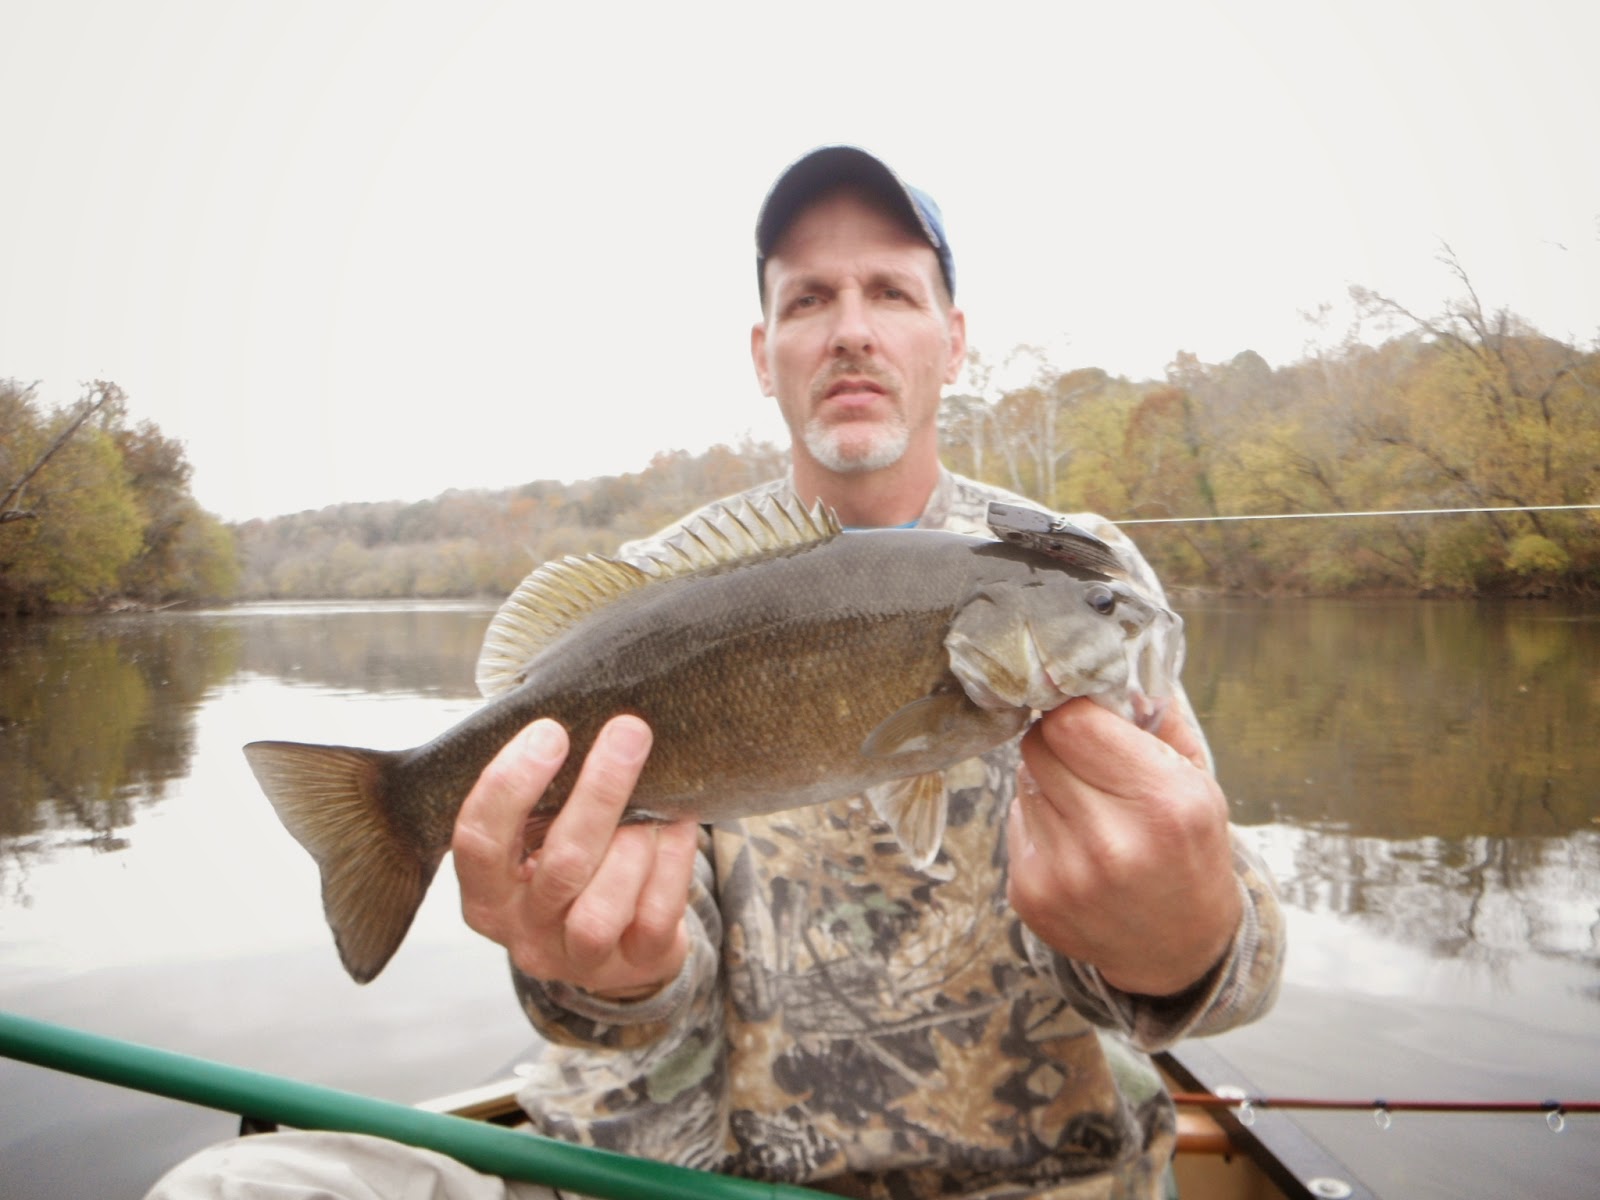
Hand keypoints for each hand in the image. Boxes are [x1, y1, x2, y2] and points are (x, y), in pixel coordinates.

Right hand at [452, 715, 699, 999]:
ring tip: (658, 799)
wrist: (615, 940)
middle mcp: (523, 932)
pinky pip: (656, 916)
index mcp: (485, 895)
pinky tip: (679, 824)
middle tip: (628, 731)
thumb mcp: (537, 835)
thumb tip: (578, 713)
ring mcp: (577, 957)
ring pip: (604, 904)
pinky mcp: (633, 967)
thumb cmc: (566, 861)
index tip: (551, 731)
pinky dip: (673, 862)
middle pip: (560, 865)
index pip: (477, 841)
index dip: (510, 785)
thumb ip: (541, 792)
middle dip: (599, 792)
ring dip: (637, 840)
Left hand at [1006, 697, 1240, 996]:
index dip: (1075, 709)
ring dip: (1050, 782)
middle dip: (1059, 741)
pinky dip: (1040, 820)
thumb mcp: (1200, 783)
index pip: (1073, 721)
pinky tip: (1074, 843)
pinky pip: (1016, 820)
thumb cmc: (1189, 853)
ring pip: (1024, 781)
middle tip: (1087, 758)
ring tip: (1089, 808)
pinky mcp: (1030, 895)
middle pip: (1038, 745)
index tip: (1085, 711)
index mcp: (1162, 804)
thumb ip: (1159, 718)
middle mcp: (1109, 843)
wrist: (1178, 950)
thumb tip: (1113, 665)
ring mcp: (1063, 874)